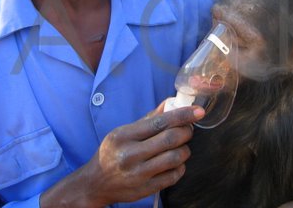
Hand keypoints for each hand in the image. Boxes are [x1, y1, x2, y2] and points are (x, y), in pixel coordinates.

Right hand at [40, 104, 204, 207]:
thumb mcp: (123, 131)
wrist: (95, 183)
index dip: (183, 115)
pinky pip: (173, 176)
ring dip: (185, 150)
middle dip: (186, 131)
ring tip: (181, 146)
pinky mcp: (146, 190)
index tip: (198, 111)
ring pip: (175, 158)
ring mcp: (138, 174)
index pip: (160, 122)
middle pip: (170, 139)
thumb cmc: (111, 152)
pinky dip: (180, 166)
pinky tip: (175, 162)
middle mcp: (130, 155)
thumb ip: (148, 119)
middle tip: (188, 129)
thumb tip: (170, 103)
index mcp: (124, 136)